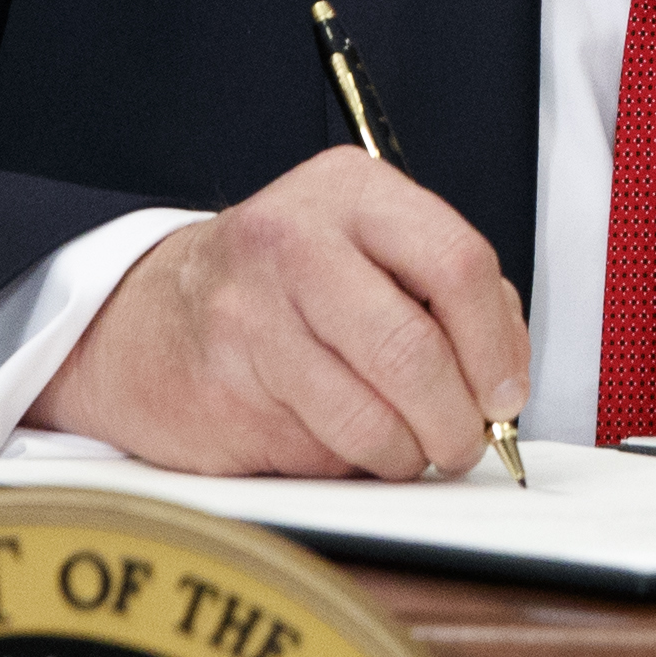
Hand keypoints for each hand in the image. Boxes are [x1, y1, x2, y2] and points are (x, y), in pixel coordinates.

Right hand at [33, 149, 527, 479]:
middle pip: (413, 351)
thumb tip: (503, 378)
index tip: (504, 394)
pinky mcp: (221, 391)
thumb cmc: (283, 286)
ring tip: (403, 447)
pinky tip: (334, 439)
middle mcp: (294, 241)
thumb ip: (444, 294)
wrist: (151, 317)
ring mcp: (248, 316)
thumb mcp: (366, 247)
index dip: (497, 345)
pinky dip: (346, 465)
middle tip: (462, 442)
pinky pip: (318, 453)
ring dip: (404, 454)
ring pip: (369, 420)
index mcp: (350, 190)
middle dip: (456, 419)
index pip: (458, 264)